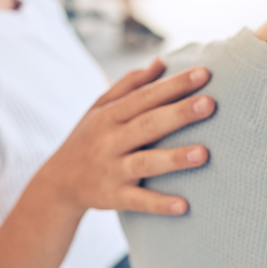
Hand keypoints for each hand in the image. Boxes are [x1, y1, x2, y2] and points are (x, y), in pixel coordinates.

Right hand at [34, 58, 214, 215]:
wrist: (56, 184)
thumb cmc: (89, 138)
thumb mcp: (100, 108)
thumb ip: (130, 85)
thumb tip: (161, 61)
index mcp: (110, 115)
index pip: (146, 96)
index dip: (174, 84)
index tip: (205, 73)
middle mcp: (110, 140)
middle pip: (148, 124)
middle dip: (179, 113)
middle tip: (210, 103)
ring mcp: (112, 170)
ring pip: (145, 163)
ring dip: (174, 158)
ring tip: (204, 153)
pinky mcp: (113, 197)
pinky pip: (138, 201)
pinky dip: (159, 204)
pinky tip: (184, 206)